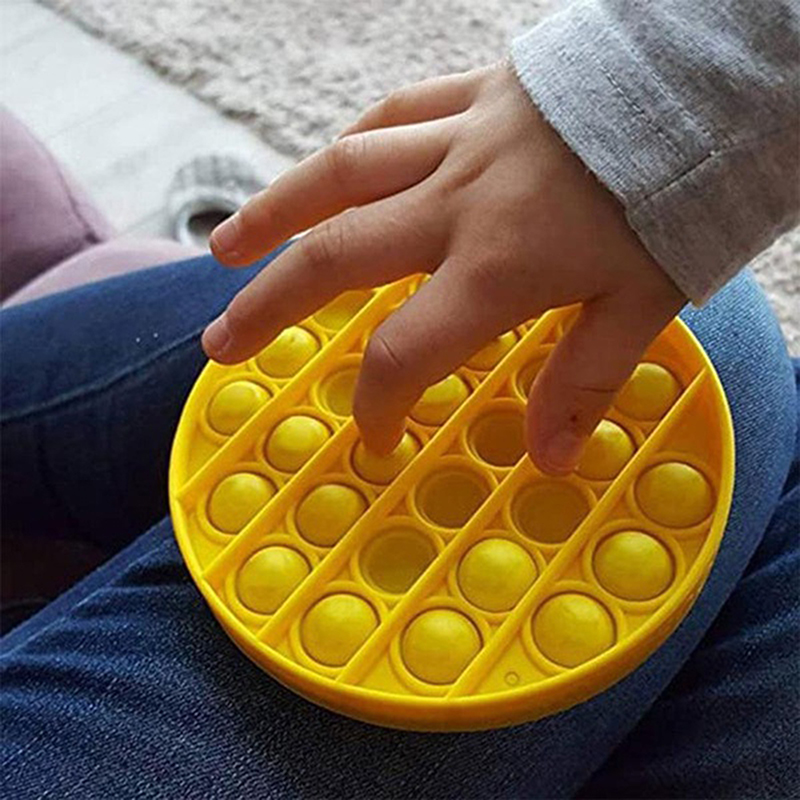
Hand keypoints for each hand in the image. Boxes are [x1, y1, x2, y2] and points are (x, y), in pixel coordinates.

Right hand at [202, 62, 684, 474]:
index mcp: (497, 270)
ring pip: (340, 176)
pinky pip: (393, 116)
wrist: (704, 88)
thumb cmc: (679, 200)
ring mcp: (456, 143)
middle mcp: (456, 207)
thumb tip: (550, 461)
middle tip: (219, 343)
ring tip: (225, 247)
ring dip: (274, 213)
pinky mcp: (471, 96)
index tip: (372, 434)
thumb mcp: (643, 306)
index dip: (376, 404)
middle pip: (335, 259)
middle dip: (268, 308)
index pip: (404, 351)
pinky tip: (323, 169)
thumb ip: (584, 382)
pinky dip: (352, 147)